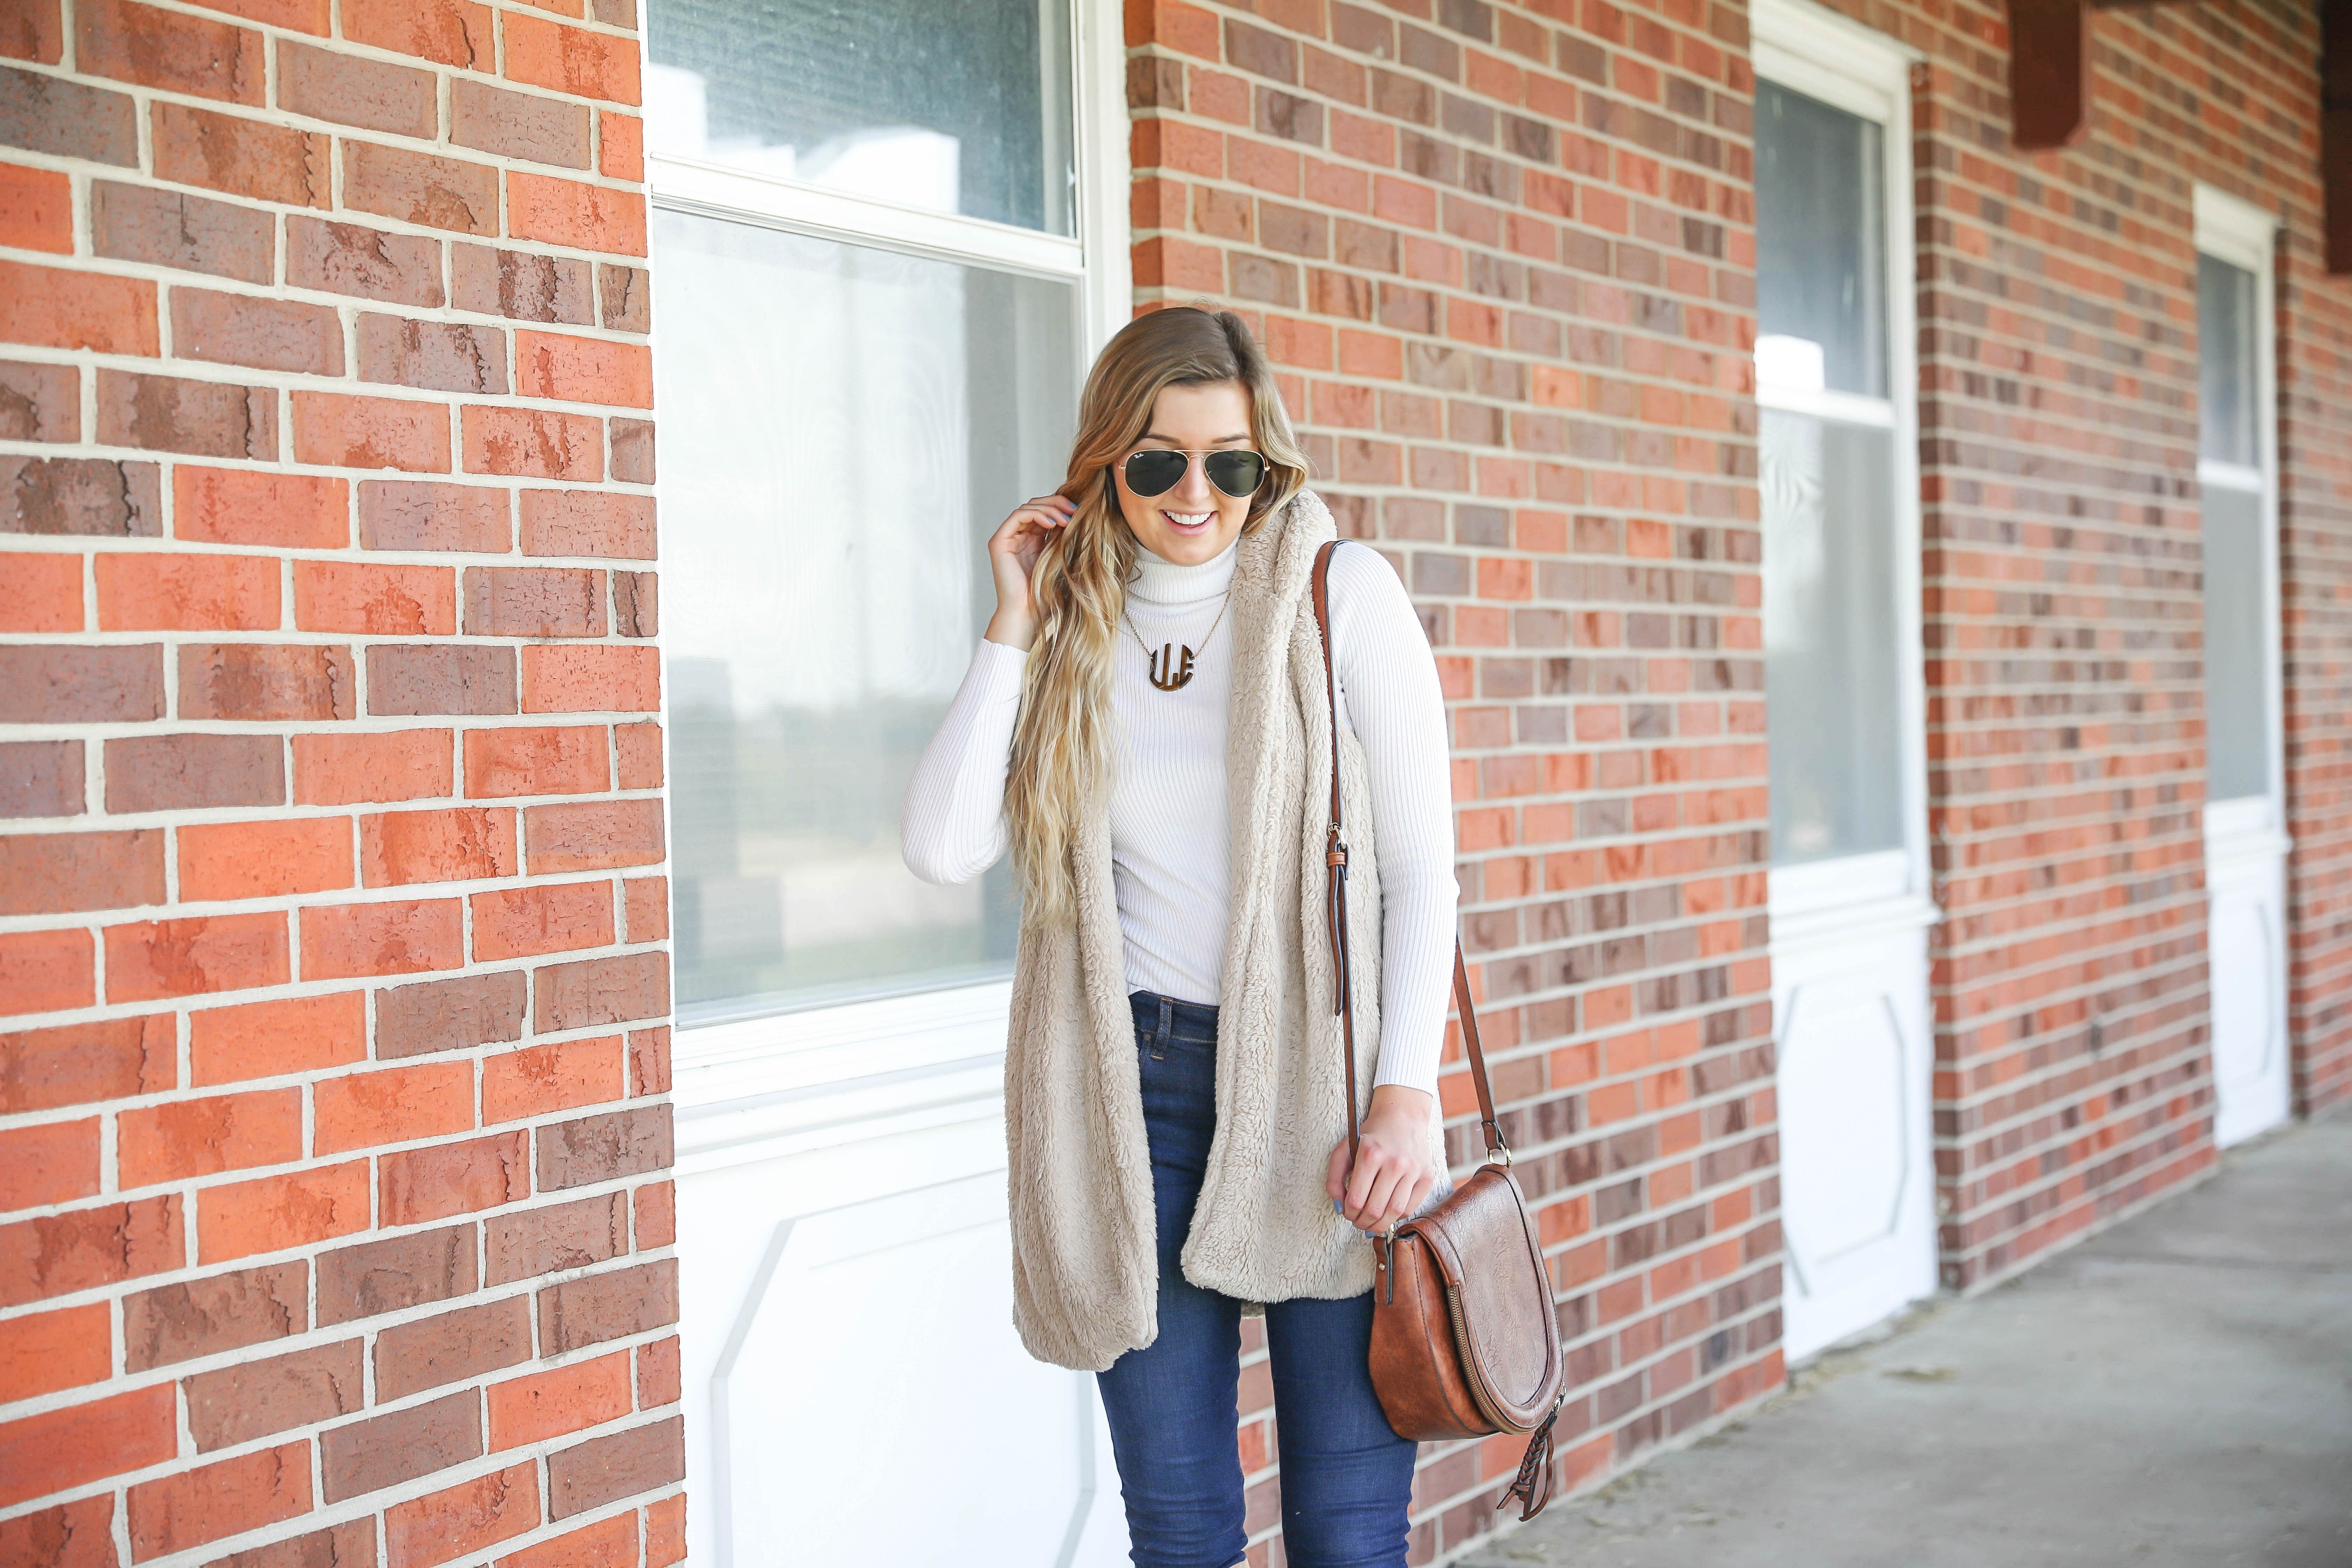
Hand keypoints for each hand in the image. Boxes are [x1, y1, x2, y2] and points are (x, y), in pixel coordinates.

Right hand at [983, 493, 1078, 650]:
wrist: (1026, 614)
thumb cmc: (1044, 596)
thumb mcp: (1060, 561)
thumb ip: (1064, 540)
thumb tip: (1079, 516)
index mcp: (1032, 542)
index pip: (1044, 513)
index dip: (1061, 508)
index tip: (1080, 513)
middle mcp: (1018, 538)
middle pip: (1035, 506)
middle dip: (1056, 503)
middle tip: (1074, 509)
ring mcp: (1007, 539)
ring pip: (1027, 508)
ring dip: (1049, 508)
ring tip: (1066, 518)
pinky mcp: (999, 542)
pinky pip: (1017, 516)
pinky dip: (1036, 514)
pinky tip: (1052, 523)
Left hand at [1326, 1085, 1439, 1232]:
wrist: (1402, 1116)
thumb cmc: (1370, 1135)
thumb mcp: (1344, 1149)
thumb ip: (1334, 1178)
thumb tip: (1339, 1208)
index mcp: (1370, 1154)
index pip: (1356, 1199)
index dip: (1348, 1213)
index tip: (1347, 1212)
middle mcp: (1394, 1162)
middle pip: (1375, 1210)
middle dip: (1362, 1223)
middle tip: (1358, 1222)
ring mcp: (1413, 1170)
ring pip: (1394, 1212)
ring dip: (1379, 1225)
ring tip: (1371, 1223)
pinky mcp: (1427, 1176)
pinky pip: (1410, 1208)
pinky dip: (1396, 1217)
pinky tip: (1387, 1212)